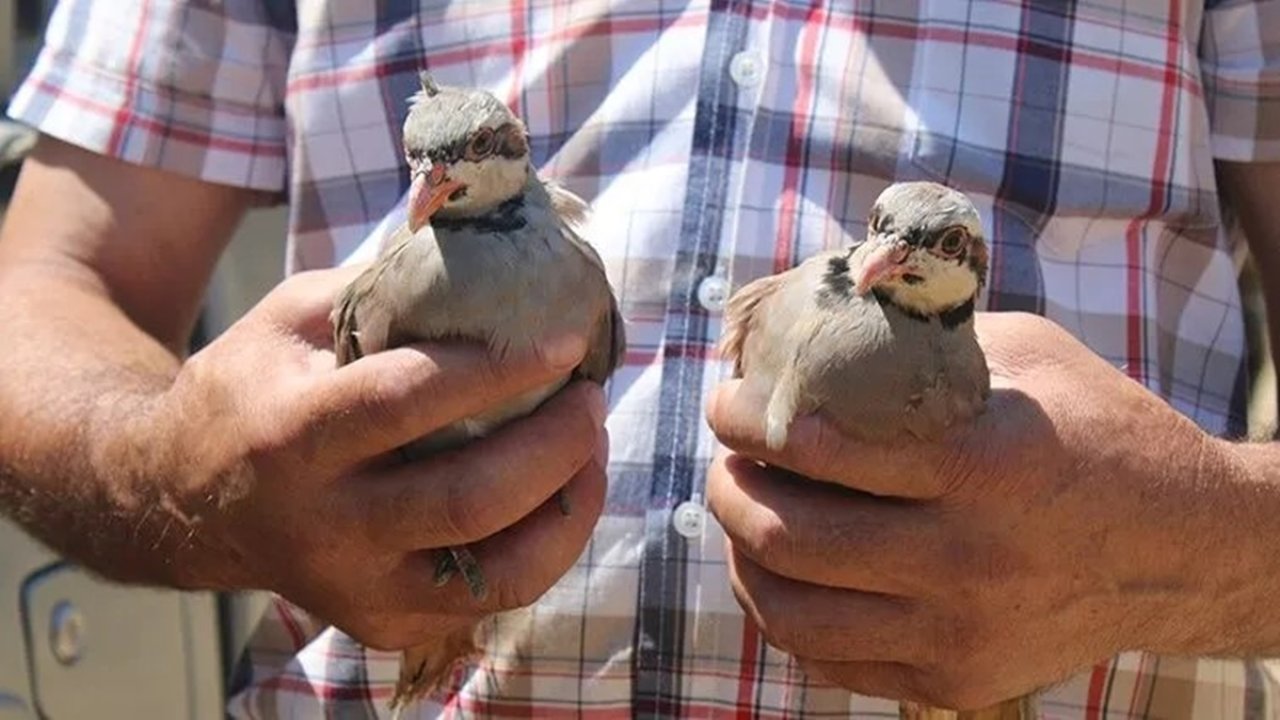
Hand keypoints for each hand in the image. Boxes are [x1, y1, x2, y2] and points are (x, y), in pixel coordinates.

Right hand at [155, 266, 607, 649]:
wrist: (182, 503)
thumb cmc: (250, 393)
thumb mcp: (290, 319)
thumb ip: (381, 289)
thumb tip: (493, 255)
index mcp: (292, 436)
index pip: (409, 400)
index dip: (500, 369)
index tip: (566, 342)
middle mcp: (325, 525)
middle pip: (469, 499)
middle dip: (555, 445)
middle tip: (591, 398)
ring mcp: (356, 588)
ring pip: (498, 570)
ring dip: (569, 504)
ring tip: (592, 447)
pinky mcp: (384, 624)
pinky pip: (493, 597)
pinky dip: (547, 546)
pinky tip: (561, 495)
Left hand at [706, 311, 1263, 709]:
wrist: (1185, 550)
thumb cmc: (1099, 431)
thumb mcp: (1025, 355)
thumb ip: (924, 341)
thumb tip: (818, 320)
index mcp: (982, 465)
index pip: (818, 447)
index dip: (746, 420)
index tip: (725, 402)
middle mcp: (968, 560)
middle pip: (789, 540)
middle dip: (727, 492)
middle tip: (724, 464)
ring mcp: (960, 634)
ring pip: (794, 615)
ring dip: (739, 560)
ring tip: (739, 518)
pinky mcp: (956, 682)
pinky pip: (831, 661)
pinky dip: (784, 617)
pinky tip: (780, 576)